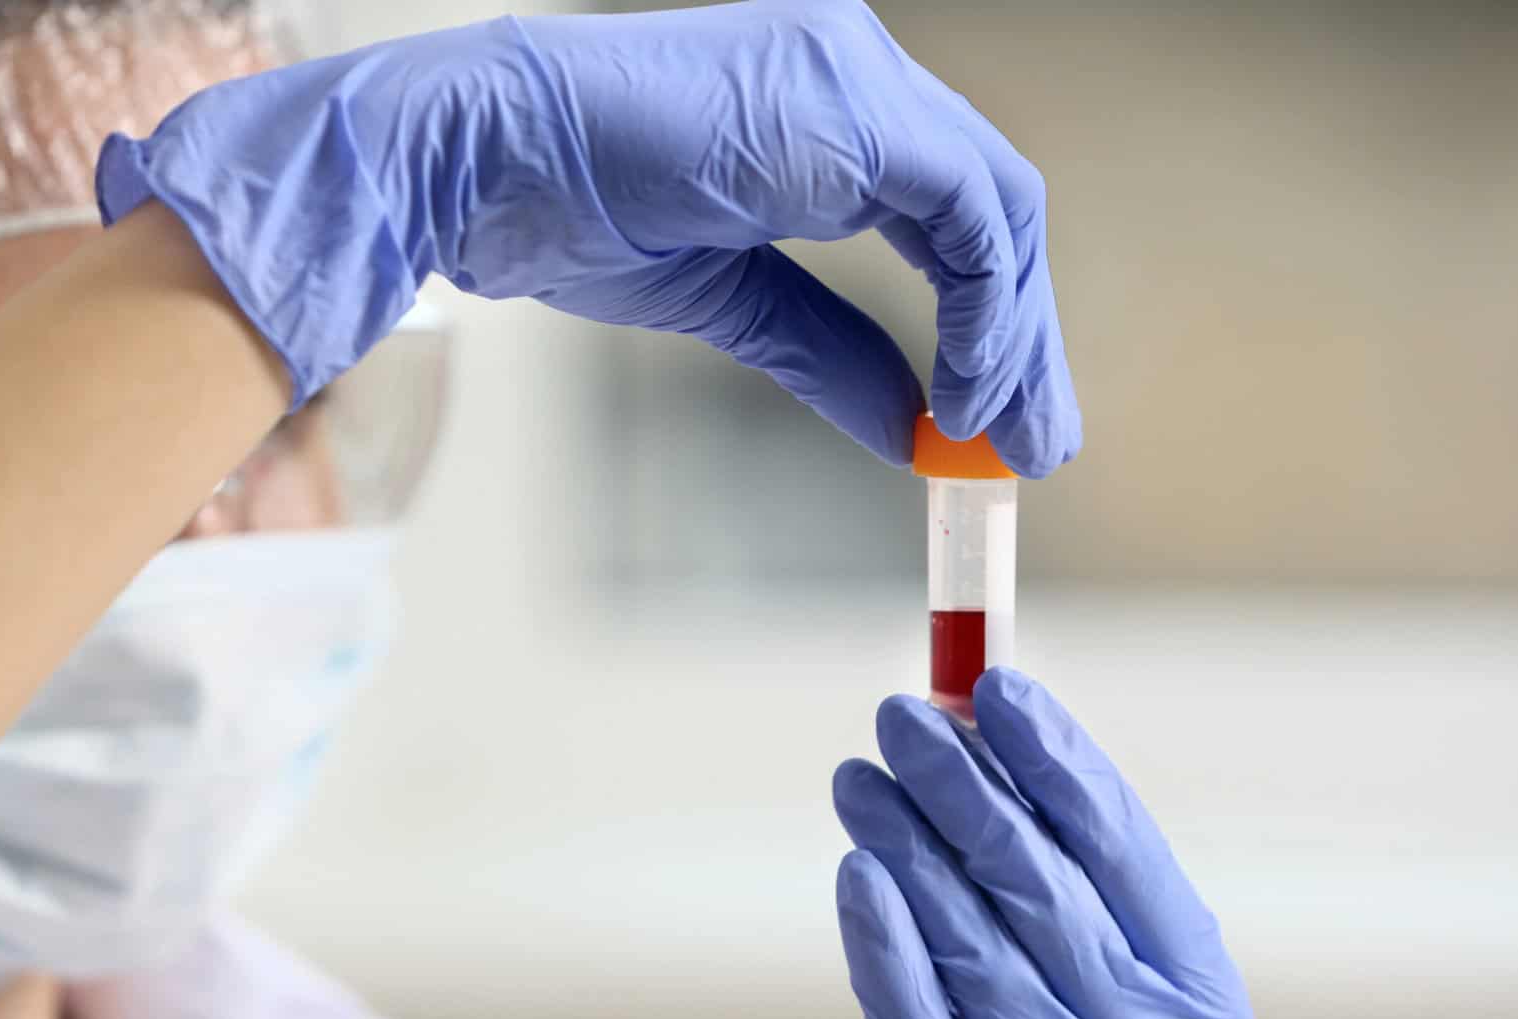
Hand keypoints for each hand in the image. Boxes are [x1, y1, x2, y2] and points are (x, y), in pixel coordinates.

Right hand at [97, 1, 1078, 476]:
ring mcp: (860, 80)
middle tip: (1039, 442)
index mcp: (829, 113)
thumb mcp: (734, 300)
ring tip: (1013, 437)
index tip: (997, 414)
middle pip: (992, 213)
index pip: (952, 218)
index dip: (989, 320)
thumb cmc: (571, 211)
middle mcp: (859, 77)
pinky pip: (971, 213)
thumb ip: (827, 350)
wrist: (479, 162)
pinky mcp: (857, 109)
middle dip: (1026, 340)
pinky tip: (971, 390)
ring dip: (1020, 336)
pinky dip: (988, 309)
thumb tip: (909, 423)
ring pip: (999, 210)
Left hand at [832, 669, 1254, 1018]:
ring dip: (910, 850)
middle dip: (965, 789)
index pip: (1122, 846)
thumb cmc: (1064, 1018)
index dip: (1056, 757)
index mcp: (1200, 989)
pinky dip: (885, 944)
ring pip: (976, 952)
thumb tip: (978, 704)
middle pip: (1043, 892)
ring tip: (861, 780)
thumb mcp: (1099, 942)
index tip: (995, 682)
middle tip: (899, 718)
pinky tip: (859, 872)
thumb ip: (1058, 841)